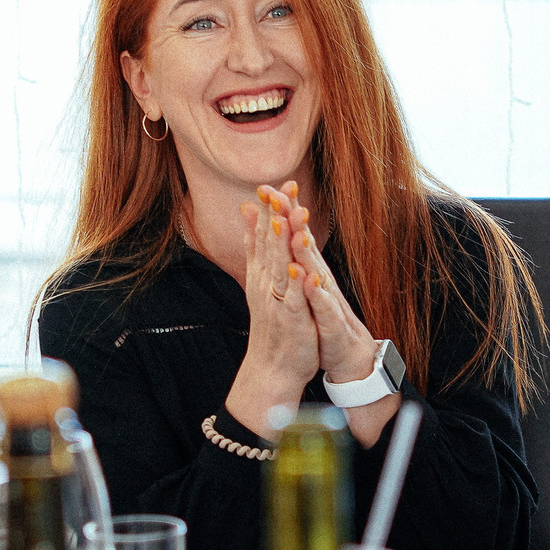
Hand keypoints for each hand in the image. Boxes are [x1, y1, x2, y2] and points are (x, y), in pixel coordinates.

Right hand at [222, 184, 321, 434]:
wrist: (271, 366)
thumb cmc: (272, 321)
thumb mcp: (262, 277)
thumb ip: (256, 243)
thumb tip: (247, 209)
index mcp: (263, 271)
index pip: (266, 234)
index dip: (272, 209)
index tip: (277, 183)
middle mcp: (266, 282)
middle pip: (271, 245)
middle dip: (277, 217)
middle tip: (282, 190)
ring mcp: (278, 300)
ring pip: (280, 268)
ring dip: (284, 245)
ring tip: (288, 220)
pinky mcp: (291, 320)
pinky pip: (294, 300)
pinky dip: (297, 285)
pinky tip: (301, 270)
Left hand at [279, 204, 378, 383]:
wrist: (344, 351)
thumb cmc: (322, 314)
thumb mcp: (303, 280)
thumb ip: (293, 252)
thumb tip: (278, 224)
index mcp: (309, 267)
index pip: (294, 233)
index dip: (283, 210)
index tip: (266, 186)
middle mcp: (319, 276)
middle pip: (306, 243)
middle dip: (295, 220)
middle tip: (284, 195)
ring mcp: (327, 297)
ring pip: (316, 271)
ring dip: (307, 252)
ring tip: (298, 233)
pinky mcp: (331, 321)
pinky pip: (324, 305)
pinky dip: (316, 293)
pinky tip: (310, 281)